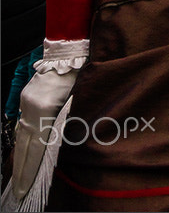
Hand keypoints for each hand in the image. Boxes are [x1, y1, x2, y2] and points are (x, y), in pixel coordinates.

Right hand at [11, 67, 78, 199]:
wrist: (68, 47)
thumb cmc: (79, 71)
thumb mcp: (77, 99)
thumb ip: (65, 123)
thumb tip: (56, 146)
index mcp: (45, 110)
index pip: (34, 148)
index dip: (28, 171)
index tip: (23, 190)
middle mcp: (32, 107)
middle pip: (23, 145)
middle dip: (20, 170)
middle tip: (18, 192)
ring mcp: (27, 101)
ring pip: (21, 134)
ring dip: (19, 156)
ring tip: (19, 177)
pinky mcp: (27, 96)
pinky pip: (22, 121)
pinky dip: (22, 138)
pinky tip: (22, 150)